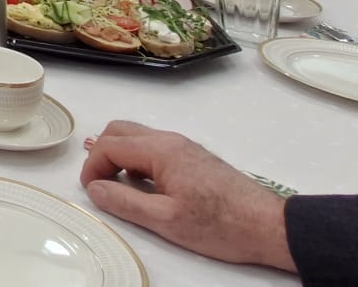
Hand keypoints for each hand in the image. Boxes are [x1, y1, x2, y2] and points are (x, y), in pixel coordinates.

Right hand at [80, 121, 295, 272]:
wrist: (266, 226)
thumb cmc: (219, 224)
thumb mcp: (165, 220)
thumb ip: (124, 202)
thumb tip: (95, 189)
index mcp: (161, 150)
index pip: (110, 144)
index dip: (92, 167)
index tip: (91, 191)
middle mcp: (172, 141)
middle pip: (121, 131)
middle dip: (102, 154)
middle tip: (100, 185)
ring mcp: (185, 148)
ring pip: (139, 138)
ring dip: (121, 158)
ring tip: (121, 189)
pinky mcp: (195, 159)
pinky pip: (155, 149)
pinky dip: (139, 162)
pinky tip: (146, 188)